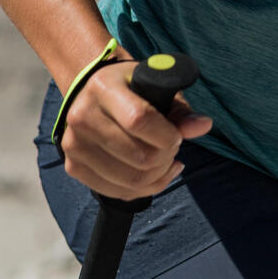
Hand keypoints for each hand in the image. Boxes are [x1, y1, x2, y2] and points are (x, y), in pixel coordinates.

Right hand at [59, 58, 214, 200]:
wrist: (93, 93)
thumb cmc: (132, 88)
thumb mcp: (157, 87)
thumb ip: (180, 110)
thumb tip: (204, 126)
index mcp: (103, 88)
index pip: (140, 120)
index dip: (167, 135)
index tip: (178, 136)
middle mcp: (81, 117)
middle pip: (137, 156)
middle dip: (166, 157)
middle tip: (173, 148)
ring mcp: (74, 145)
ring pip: (129, 180)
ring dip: (158, 176)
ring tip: (166, 161)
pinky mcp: (73, 166)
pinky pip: (116, 191)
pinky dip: (143, 189)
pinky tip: (155, 175)